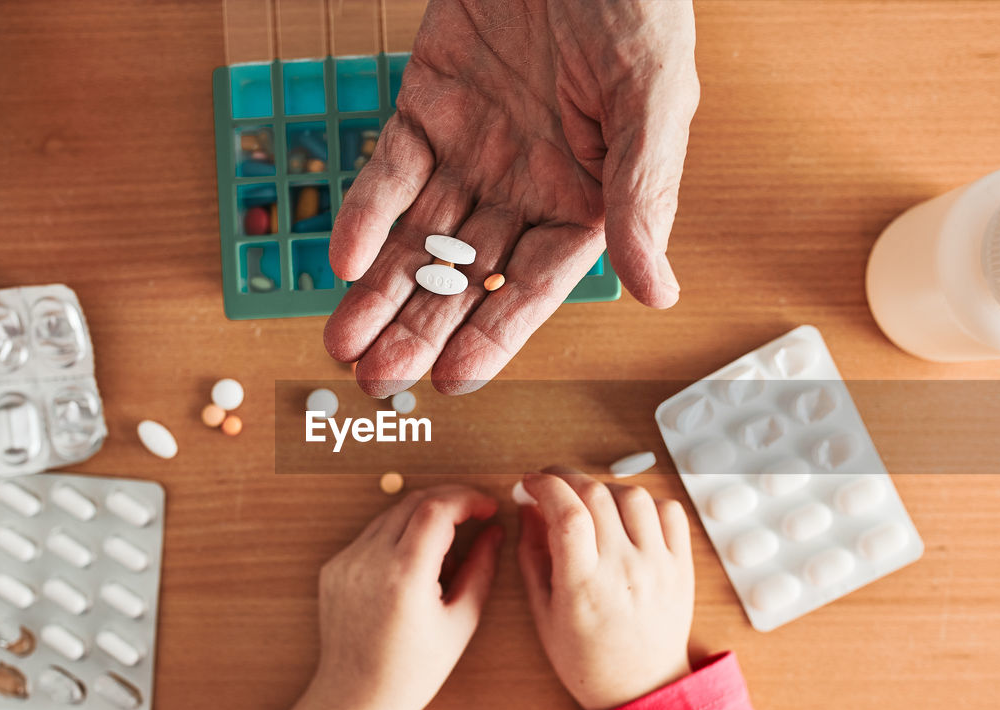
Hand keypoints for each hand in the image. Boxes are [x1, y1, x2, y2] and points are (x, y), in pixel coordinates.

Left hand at [271, 485, 502, 709]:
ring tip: (447, 549)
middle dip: (449, 500)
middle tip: (475, 515)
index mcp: (404, 576)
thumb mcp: (460, 623)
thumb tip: (494, 531)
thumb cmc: (412, 672)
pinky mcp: (334, 567)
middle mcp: (369, 561)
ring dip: (424, 516)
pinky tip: (416, 565)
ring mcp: (347, 561)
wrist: (353, 699)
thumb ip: (481, 569)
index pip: (437, 508)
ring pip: (391, 513)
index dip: (468, 498)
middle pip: (414, 501)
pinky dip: (400, 535)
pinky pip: (372, 534)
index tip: (487, 506)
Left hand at [325, 0, 698, 395]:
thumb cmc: (632, 2)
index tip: (451, 381)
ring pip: (418, 237)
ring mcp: (472, 150)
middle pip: (464, 275)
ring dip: (380, 291)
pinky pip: (390, 170)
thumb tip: (659, 293)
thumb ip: (644, 196)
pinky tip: (344, 259)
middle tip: (376, 382)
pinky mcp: (426, 107)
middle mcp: (525, 186)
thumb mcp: (652, 98)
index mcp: (585, 198)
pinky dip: (365, 212)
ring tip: (340, 346)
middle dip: (419, 329)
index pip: (532, 285)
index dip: (492, 334)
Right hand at [518, 467, 693, 709]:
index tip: (531, 483)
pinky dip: (646, 504)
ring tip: (590, 505)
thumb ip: (532, 555)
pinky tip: (627, 519)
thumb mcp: (543, 612)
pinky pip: (670, 511)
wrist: (641, 688)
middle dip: (566, 478)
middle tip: (554, 485)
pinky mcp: (681, 566)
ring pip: (633, 495)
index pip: (566, 512)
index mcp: (583, 585)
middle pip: (596, 494)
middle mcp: (624, 570)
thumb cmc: (586, 657)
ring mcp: (658, 566)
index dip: (545, 485)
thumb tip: (529, 508)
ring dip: (605, 489)